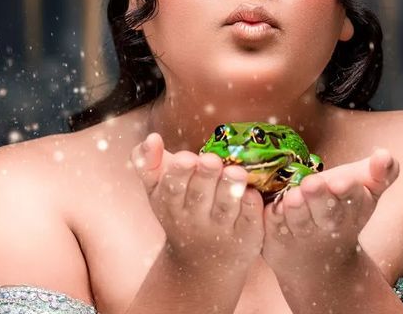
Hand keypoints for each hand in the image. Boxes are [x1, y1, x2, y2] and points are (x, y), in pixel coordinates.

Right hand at [130, 132, 263, 274]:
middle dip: (205, 176)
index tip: (186, 158)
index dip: (178, 173)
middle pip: (199, 196)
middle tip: (211, 159)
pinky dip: (251, 208)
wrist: (202, 264)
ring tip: (237, 172)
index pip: (172, 188)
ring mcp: (221, 229)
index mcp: (172, 205)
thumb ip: (148, 162)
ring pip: (225, 208)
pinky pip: (249, 221)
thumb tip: (151, 137)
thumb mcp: (158, 190)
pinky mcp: (246, 236)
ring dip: (230, 189)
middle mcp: (195, 219)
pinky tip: (253, 192)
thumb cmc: (181, 210)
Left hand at [261, 149, 398, 277]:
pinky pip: (267, 228)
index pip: (354, 199)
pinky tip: (261, 200)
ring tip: (292, 197)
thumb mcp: (366, 192)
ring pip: (297, 222)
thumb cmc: (342, 210)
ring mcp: (301, 234)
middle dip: (319, 198)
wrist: (318, 260)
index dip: (348, 190)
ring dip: (295, 210)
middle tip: (311, 184)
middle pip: (326, 214)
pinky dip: (265, 216)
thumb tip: (385, 154)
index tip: (341, 181)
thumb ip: (381, 173)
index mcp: (353, 209)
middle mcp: (328, 225)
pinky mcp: (274, 239)